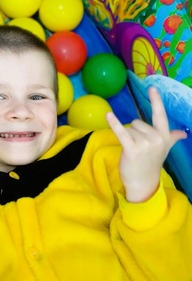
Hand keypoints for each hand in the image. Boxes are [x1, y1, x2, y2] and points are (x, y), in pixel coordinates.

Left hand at [106, 87, 186, 202]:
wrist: (143, 182)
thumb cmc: (151, 163)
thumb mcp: (164, 148)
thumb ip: (171, 137)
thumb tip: (183, 133)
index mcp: (164, 136)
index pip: (160, 115)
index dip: (156, 101)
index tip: (152, 87)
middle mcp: (157, 138)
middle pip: (137, 123)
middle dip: (134, 133)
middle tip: (138, 148)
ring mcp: (145, 144)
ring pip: (128, 129)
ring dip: (127, 138)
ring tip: (132, 151)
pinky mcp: (132, 149)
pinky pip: (121, 132)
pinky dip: (114, 123)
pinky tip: (108, 115)